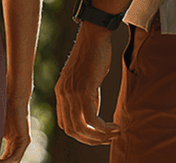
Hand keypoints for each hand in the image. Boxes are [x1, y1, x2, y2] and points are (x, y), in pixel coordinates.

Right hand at [0, 97, 30, 161]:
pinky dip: (7, 162)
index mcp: (12, 142)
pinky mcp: (25, 140)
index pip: (4, 159)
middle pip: (8, 162)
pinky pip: (15, 157)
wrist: (13, 96)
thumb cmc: (1, 107)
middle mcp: (17, 144)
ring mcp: (22, 143)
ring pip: (12, 161)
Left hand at [55, 22, 120, 145]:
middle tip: (108, 139)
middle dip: (91, 140)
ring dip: (99, 137)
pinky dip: (103, 128)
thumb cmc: (94, 54)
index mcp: (61, 92)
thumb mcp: (85, 79)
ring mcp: (72, 93)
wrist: (94, 35)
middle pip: (72, 130)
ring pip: (82, 128)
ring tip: (115, 134)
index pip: (65, 124)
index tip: (97, 136)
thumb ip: (86, 97)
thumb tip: (93, 117)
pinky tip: (114, 126)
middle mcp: (63, 94)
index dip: (81, 135)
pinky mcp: (83, 90)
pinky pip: (92, 120)